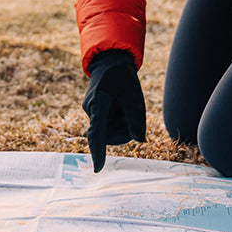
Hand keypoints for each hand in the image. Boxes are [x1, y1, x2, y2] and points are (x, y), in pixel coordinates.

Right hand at [82, 49, 145, 171]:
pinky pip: (108, 125)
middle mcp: (91, 110)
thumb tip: (140, 140)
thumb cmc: (122, 77)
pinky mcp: (94, 113)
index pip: (99, 133)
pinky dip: (118, 119)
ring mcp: (91, 112)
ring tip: (124, 104)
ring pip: (110, 131)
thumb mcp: (134, 94)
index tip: (98, 169)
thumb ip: (136, 117)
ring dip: (121, 123)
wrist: (109, 62)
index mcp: (99, 104)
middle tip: (132, 110)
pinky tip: (118, 104)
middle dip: (124, 130)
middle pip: (109, 135)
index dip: (99, 152)